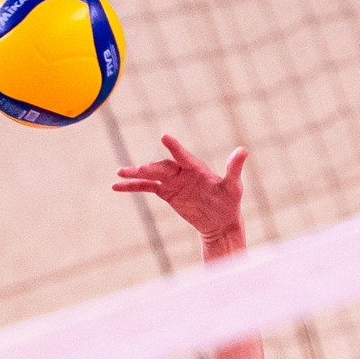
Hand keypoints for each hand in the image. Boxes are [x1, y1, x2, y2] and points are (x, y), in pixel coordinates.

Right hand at [113, 134, 247, 243]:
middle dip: (152, 168)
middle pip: (163, 167)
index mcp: (197, 168)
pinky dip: (132, 187)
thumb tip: (243, 150)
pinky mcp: (166, 192)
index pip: (183, 156)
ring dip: (135, 175)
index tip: (165, 137)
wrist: (220, 221)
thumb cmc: (229, 202)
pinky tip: (116, 186)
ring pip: (151, 176)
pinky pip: (146, 187)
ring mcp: (172, 182)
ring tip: (119, 174)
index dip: (175, 147)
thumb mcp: (233, 187)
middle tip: (140, 170)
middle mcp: (182, 172)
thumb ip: (234, 168)